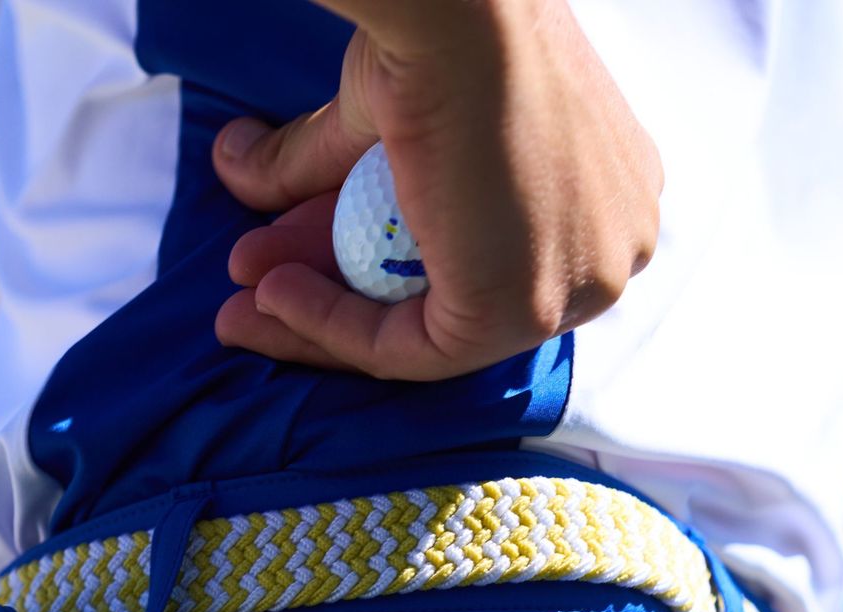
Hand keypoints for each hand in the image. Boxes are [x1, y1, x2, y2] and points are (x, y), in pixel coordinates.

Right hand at [212, 0, 662, 380]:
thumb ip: (318, 162)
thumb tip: (236, 167)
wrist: (459, 15)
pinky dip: (331, 327)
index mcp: (602, 194)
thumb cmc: (447, 35)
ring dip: (317, 318)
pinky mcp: (525, 311)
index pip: (478, 260)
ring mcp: (576, 285)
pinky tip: (272, 294)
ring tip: (243, 297)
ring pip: (427, 334)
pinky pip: (411, 348)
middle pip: (450, 301)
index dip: (370, 266)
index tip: (291, 261)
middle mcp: (606, 247)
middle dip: (333, 296)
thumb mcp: (378, 115)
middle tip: (255, 283)